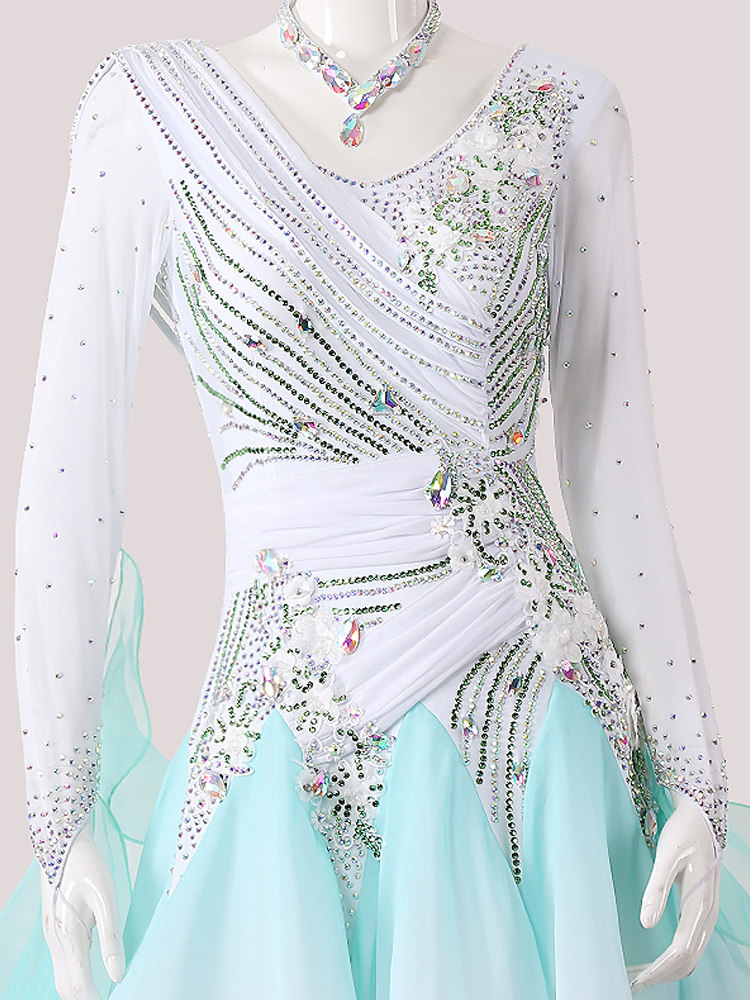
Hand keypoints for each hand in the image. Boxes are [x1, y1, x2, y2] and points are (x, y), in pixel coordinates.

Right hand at [40, 815, 125, 999]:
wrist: (63, 844)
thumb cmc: (89, 867)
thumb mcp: (107, 898)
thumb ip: (111, 938)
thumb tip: (118, 975)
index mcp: (69, 934)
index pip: (80, 984)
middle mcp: (55, 940)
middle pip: (66, 987)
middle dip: (86, 998)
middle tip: (110, 999)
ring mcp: (51, 935)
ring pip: (62, 976)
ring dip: (80, 988)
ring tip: (103, 991)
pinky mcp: (53, 929)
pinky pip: (62, 962)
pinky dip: (75, 974)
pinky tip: (91, 971)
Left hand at [630, 789, 719, 992]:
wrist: (701, 819)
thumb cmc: (682, 834)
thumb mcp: (666, 856)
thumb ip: (656, 889)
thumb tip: (646, 923)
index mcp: (700, 905)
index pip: (682, 951)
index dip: (660, 969)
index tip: (637, 980)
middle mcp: (707, 915)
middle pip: (688, 960)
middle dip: (662, 975)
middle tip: (633, 982)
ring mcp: (706, 915)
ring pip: (691, 956)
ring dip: (667, 970)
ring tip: (640, 976)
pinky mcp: (701, 911)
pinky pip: (691, 945)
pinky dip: (673, 959)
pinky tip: (655, 959)